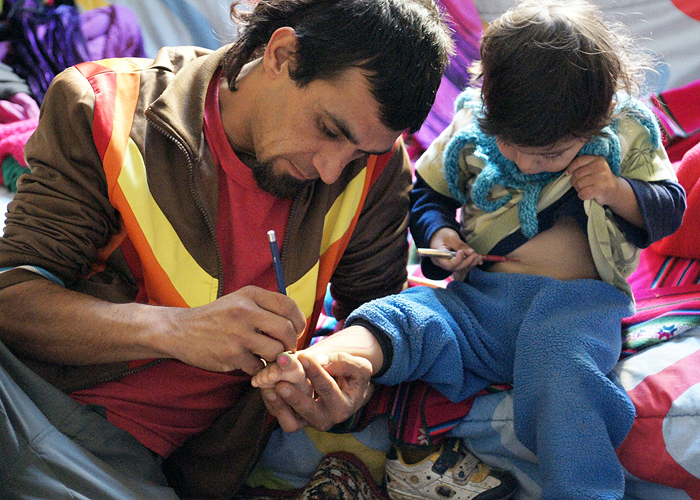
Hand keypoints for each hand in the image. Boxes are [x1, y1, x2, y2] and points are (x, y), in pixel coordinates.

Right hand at [163, 286, 305, 374]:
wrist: (180, 330)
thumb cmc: (216, 317)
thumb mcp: (239, 300)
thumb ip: (266, 306)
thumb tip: (296, 321)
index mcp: (250, 295)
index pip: (289, 306)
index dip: (299, 321)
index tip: (296, 330)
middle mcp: (245, 312)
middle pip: (287, 330)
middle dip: (291, 343)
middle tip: (285, 348)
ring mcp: (238, 334)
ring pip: (276, 351)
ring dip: (276, 358)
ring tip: (267, 356)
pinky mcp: (231, 355)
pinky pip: (259, 366)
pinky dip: (258, 368)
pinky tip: (249, 362)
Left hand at [260, 351, 373, 431]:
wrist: (348, 389)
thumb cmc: (353, 376)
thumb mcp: (358, 366)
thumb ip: (342, 362)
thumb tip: (318, 360)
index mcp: (343, 406)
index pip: (328, 389)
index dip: (315, 372)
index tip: (303, 357)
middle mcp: (326, 418)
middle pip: (308, 411)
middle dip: (294, 397)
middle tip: (281, 383)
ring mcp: (308, 421)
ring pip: (291, 422)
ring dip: (279, 405)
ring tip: (269, 388)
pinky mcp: (295, 420)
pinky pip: (281, 417)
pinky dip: (272, 404)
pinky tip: (267, 387)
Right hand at [428, 227, 482, 272]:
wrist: (438, 234)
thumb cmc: (442, 234)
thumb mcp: (450, 237)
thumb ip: (460, 245)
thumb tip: (471, 252)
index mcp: (438, 256)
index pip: (449, 264)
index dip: (458, 260)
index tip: (462, 252)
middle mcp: (442, 263)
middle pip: (455, 267)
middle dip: (467, 262)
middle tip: (476, 255)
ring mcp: (447, 264)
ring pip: (460, 267)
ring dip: (471, 262)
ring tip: (479, 257)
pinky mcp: (453, 262)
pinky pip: (461, 264)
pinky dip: (470, 262)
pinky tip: (478, 259)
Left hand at [566, 155, 620, 205]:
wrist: (615, 190)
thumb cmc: (600, 179)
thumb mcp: (594, 167)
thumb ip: (583, 166)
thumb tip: (567, 172)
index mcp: (598, 159)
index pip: (578, 161)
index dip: (570, 168)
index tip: (568, 173)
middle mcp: (600, 167)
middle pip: (577, 174)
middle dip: (575, 181)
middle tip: (580, 185)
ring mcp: (601, 178)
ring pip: (578, 184)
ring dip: (579, 189)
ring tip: (585, 189)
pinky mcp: (600, 189)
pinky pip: (582, 193)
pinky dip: (582, 196)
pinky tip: (587, 194)